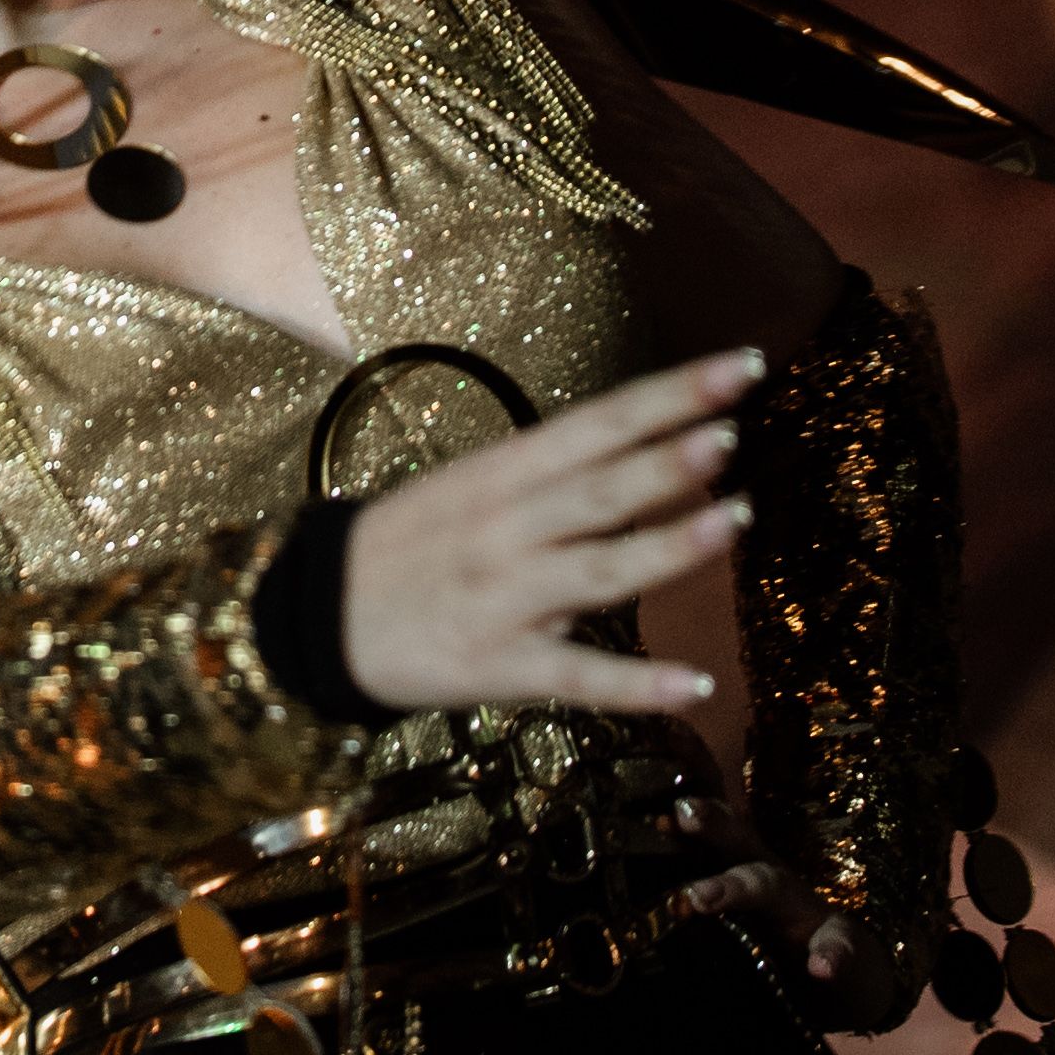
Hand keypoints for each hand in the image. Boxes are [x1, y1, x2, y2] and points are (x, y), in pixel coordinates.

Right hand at [333, 347, 757, 715]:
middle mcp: (507, 528)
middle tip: (733, 433)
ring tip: (737, 522)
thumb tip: (645, 459)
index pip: (599, 422)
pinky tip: (698, 687)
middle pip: (599, 488)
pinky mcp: (500, 666)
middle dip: (669, 459)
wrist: (316, 616)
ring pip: (599, 569)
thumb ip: (551, 477)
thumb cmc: (405, 545)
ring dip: (670, 546)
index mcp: (501, 473)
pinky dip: (639, 686)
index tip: (738, 367)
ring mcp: (505, 597)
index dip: (670, 394)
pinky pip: (578, 676)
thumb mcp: (469, 487)